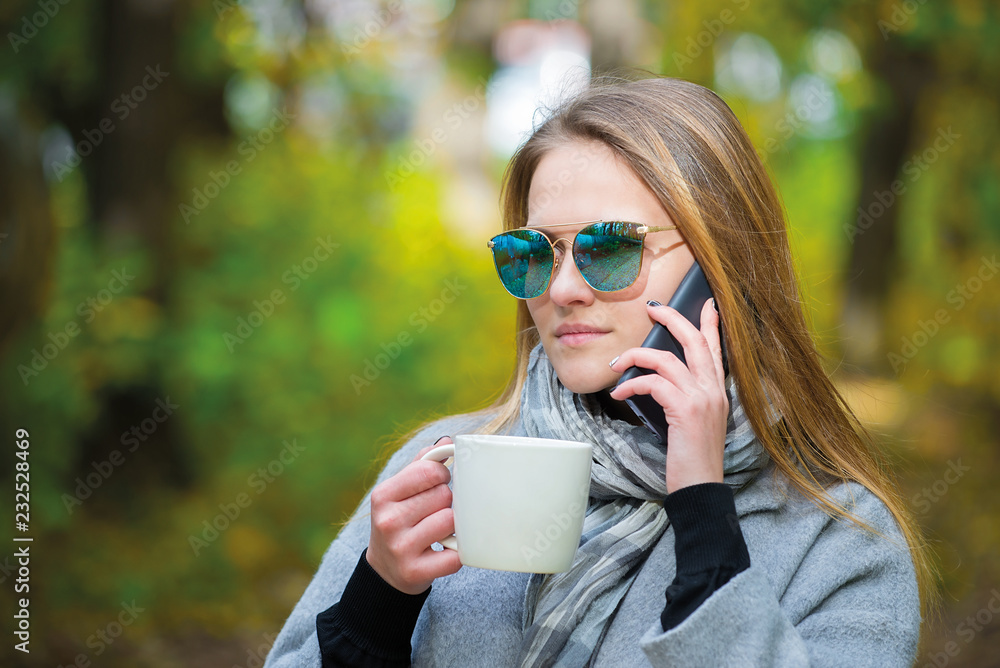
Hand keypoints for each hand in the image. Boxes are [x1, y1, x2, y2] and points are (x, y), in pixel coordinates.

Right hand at [366, 436, 462, 594]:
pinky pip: (456, 555)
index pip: (429, 471)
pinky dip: (457, 552)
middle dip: (446, 501)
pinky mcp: (416, 572)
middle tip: (434, 512)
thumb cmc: (399, 521)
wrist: (385, 571)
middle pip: (443, 496)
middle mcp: (388, 521)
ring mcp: (400, 549)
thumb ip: (421, 464)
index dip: (442, 474)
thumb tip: (447, 442)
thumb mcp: (399, 492)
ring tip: (440, 530)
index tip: (439, 482)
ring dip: (452, 526)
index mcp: (382, 495)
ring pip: (450, 521)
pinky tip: (444, 550)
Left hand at [608, 299, 728, 494]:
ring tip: (617, 363)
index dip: (710, 323)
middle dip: (672, 318)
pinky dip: (633, 383)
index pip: (716, 348)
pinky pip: (653, 383)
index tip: (706, 302)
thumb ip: (685, 399)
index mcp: (718, 391)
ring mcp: (702, 398)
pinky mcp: (685, 410)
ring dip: (636, 355)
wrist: (701, 487)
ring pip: (667, 359)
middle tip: (652, 307)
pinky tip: (620, 391)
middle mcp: (714, 390)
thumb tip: (658, 382)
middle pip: (694, 340)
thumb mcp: (694, 422)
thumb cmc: (692, 458)